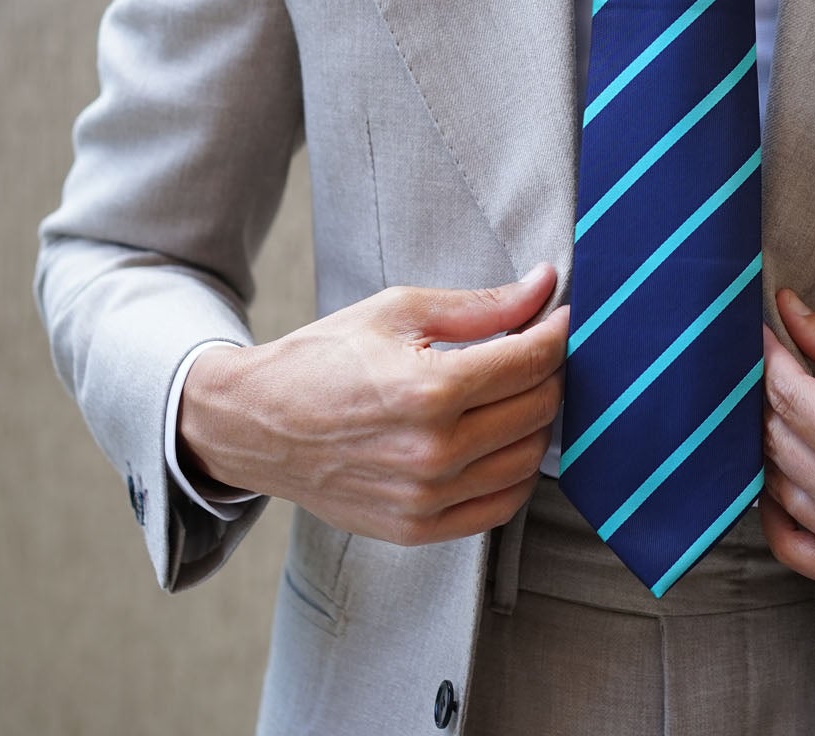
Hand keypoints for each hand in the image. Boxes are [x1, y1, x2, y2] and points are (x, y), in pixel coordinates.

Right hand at [177, 265, 566, 545]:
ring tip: (516, 393)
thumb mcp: (397, 312)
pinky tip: (502, 441)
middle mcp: (434, 451)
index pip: (532, 361)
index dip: (557, 333)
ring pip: (528, 460)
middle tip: (536, 352)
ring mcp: (427, 497)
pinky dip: (516, 473)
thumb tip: (544, 286)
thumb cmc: (323, 359)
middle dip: (550, 373)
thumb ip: (481, 305)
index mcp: (430, 390)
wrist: (254, 424)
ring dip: (537, 422)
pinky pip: (500, 506)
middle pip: (539, 409)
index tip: (560, 318)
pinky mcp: (418, 528)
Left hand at [759, 289, 814, 592]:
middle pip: (777, 444)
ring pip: (777, 490)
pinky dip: (776, 514)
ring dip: (770, 448)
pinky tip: (782, 479)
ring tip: (782, 413)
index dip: (770, 360)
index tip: (762, 335)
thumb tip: (788, 312)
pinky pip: (793, 547)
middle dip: (765, 399)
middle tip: (771, 369)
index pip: (791, 400)